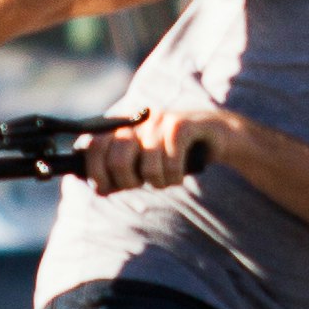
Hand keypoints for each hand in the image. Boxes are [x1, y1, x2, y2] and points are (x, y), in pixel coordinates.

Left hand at [78, 108, 220, 195]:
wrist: (215, 136)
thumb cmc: (173, 154)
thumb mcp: (141, 162)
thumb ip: (118, 171)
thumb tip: (98, 188)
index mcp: (120, 125)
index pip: (92, 146)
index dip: (95, 173)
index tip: (104, 189)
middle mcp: (136, 119)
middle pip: (117, 160)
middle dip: (128, 182)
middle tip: (140, 183)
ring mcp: (158, 119)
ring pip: (148, 167)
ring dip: (158, 182)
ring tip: (166, 178)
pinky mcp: (181, 124)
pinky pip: (171, 162)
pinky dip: (174, 176)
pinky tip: (179, 174)